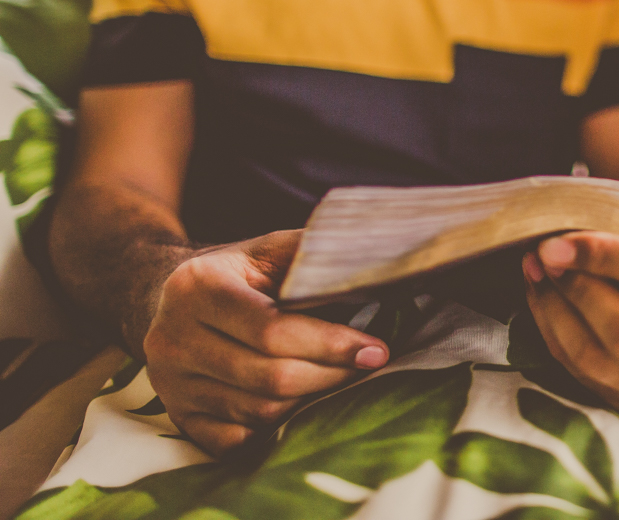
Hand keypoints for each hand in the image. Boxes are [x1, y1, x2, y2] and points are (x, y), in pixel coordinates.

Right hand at [142, 230, 389, 454]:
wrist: (172, 298)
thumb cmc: (240, 272)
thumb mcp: (269, 249)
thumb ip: (312, 254)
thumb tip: (376, 263)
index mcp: (198, 286)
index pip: (271, 329)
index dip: (331, 343)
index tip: (376, 350)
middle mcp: (173, 337)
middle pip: (269, 377)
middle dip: (330, 375)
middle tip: (368, 368)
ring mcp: (171, 382)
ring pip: (257, 411)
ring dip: (310, 401)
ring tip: (339, 381)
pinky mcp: (177, 415)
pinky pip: (234, 442)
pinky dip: (274, 431)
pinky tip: (300, 407)